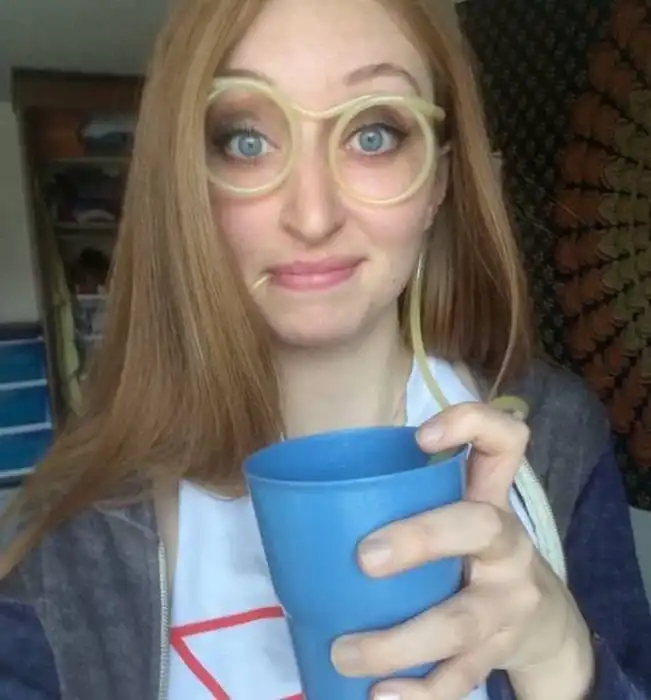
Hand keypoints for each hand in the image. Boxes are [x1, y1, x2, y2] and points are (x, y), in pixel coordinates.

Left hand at [330, 403, 594, 699]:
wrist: (545, 623)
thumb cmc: (472, 555)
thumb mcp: (456, 517)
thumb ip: (408, 502)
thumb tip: (305, 502)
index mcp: (490, 498)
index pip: (504, 442)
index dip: (472, 425)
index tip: (420, 439)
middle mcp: (508, 543)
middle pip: (477, 525)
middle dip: (422, 538)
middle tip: (365, 558)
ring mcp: (509, 603)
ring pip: (461, 620)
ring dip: (399, 641)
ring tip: (345, 653)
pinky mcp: (498, 653)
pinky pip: (459, 678)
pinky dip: (417, 693)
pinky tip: (380, 697)